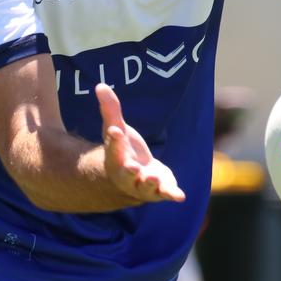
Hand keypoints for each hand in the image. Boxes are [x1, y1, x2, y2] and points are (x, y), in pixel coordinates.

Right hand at [97, 84, 185, 203]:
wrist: (133, 177)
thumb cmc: (123, 150)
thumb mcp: (116, 129)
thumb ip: (110, 109)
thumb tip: (100, 84)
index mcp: (115, 157)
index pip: (113, 148)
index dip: (114, 140)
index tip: (115, 131)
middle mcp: (127, 174)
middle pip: (126, 173)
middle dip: (129, 170)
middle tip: (133, 167)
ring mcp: (143, 184)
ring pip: (145, 187)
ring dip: (150, 183)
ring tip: (153, 178)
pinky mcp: (160, 189)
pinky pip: (165, 194)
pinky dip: (171, 194)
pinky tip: (180, 196)